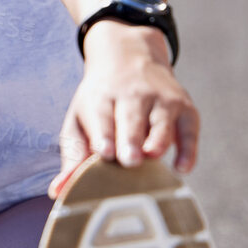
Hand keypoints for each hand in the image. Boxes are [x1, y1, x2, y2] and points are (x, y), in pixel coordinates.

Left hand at [48, 22, 199, 196]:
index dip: (103, 134)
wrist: (129, 56)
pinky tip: (182, 167)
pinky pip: (190, 129)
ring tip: (152, 156)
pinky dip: (188, 148)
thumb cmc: (100, 102)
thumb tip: (58, 191)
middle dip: (130, 138)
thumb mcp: (80, 119)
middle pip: (131, 118)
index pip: (101, 116)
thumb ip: (73, 156)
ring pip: (162, 121)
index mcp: (101, 98)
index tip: (102, 152)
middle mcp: (132, 95)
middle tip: (129, 160)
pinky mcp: (185, 108)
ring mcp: (161, 100)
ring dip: (158, 139)